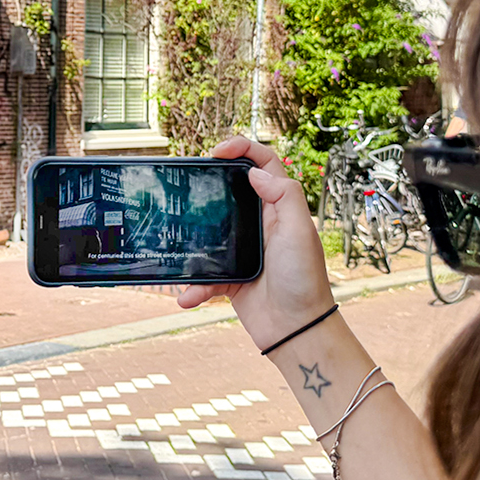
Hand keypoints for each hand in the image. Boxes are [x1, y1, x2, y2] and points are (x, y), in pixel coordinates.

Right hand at [177, 136, 334, 349]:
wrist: (297, 330)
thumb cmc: (304, 280)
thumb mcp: (299, 230)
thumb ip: (283, 195)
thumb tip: (254, 171)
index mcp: (279, 208)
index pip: (263, 164)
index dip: (242, 149)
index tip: (217, 151)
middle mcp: (260, 224)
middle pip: (231, 190)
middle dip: (210, 183)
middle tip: (190, 182)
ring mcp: (243, 250)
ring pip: (209, 231)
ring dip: (192, 238)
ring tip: (175, 237)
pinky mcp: (230, 277)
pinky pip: (203, 276)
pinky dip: (194, 286)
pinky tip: (187, 295)